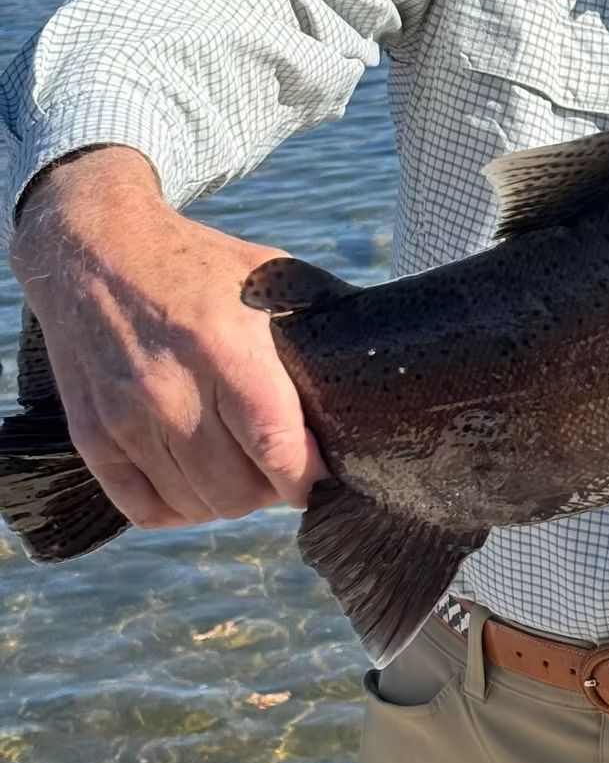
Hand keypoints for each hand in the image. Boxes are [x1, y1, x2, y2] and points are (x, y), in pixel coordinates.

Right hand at [9, 148, 328, 529]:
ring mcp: (124, 418)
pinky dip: (179, 510)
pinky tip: (199, 487)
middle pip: (234, 489)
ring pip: (192, 504)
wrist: (93, 251)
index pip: (272, 442)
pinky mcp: (91, 436)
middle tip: (285, 473)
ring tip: (248, 476)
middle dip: (271, 491)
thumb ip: (311, 321)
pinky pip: (143, 508)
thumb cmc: (195, 264)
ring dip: (229, 502)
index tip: (323, 480)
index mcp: (224, 346)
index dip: (305, 477)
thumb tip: (364, 358)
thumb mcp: (266, 275)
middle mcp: (170, 389)